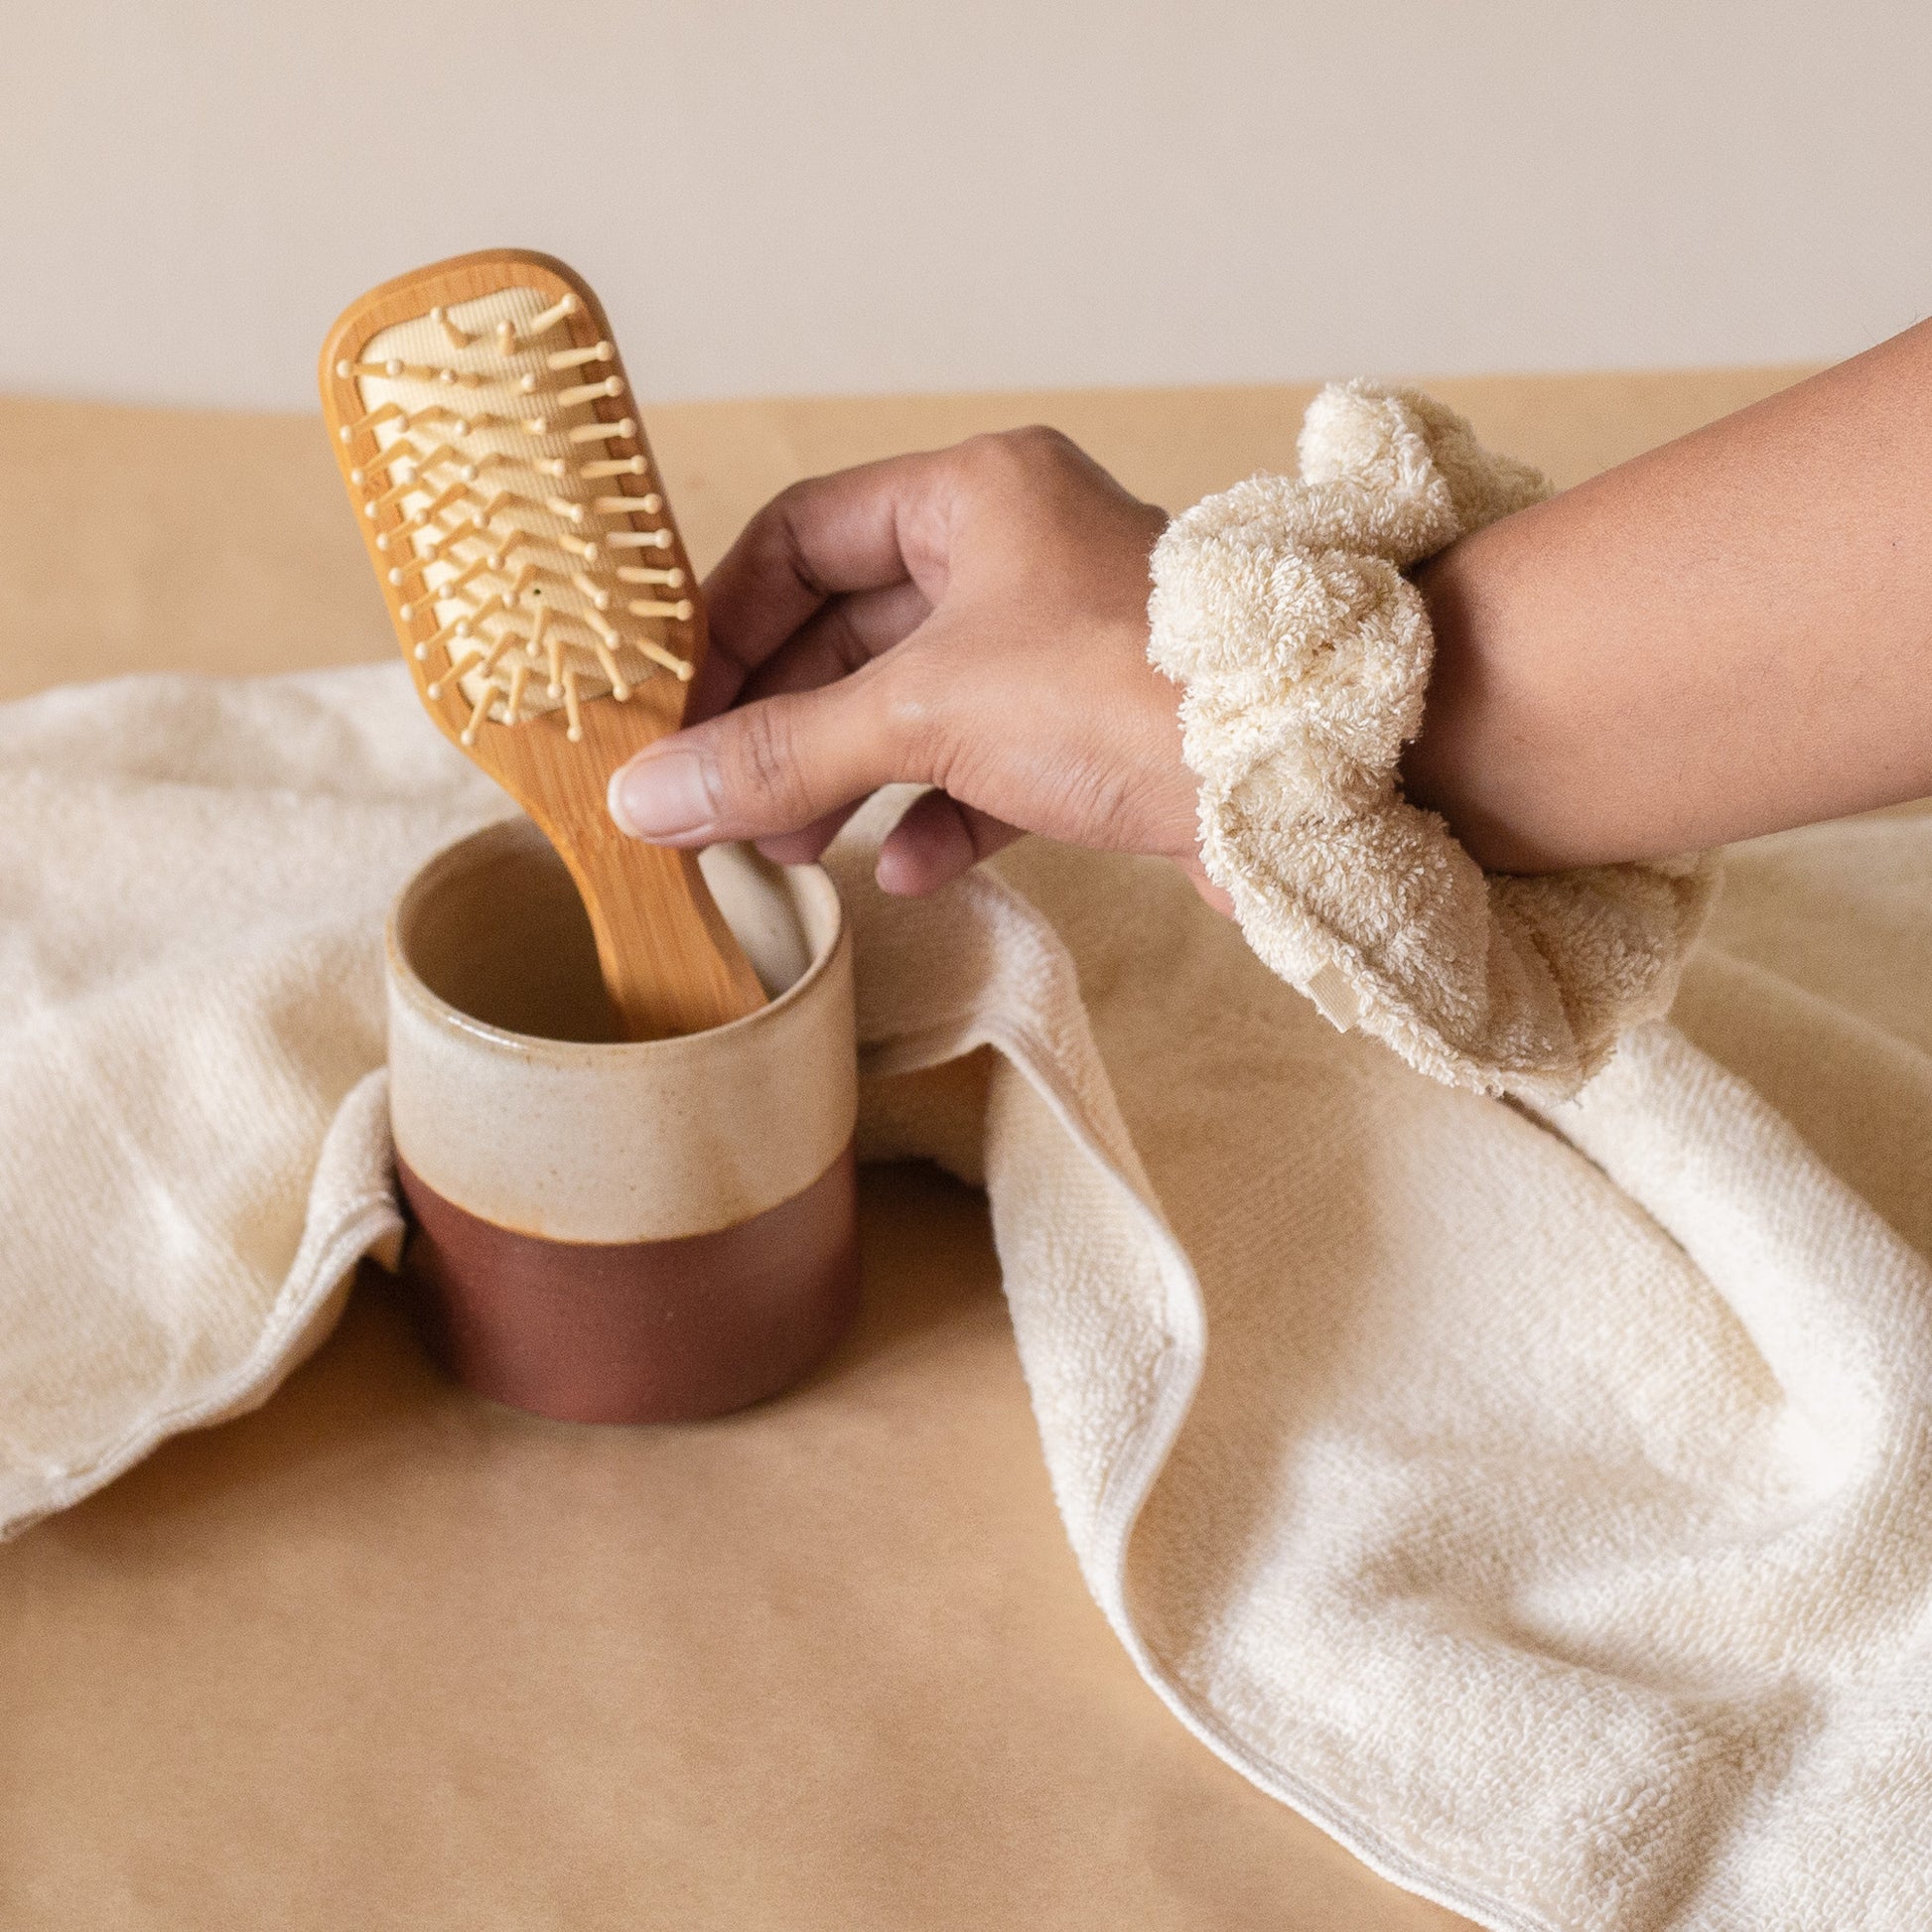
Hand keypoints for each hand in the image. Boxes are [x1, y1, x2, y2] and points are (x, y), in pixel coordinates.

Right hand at [606, 427, 1212, 898]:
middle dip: (780, 718)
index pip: (802, 535)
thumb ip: (783, 752)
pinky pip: (989, 767)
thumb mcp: (926, 713)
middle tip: (714, 796)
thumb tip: (648, 796)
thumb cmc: (1129, 693)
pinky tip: (903, 871)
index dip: (726, 620)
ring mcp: (1064, 643)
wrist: (1308, 776)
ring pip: (916, 703)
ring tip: (786, 846)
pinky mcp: (1102, 729)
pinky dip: (937, 816)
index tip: (674, 709)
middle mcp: (1018, 554)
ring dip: (845, 775)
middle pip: (851, 627)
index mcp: (974, 497)